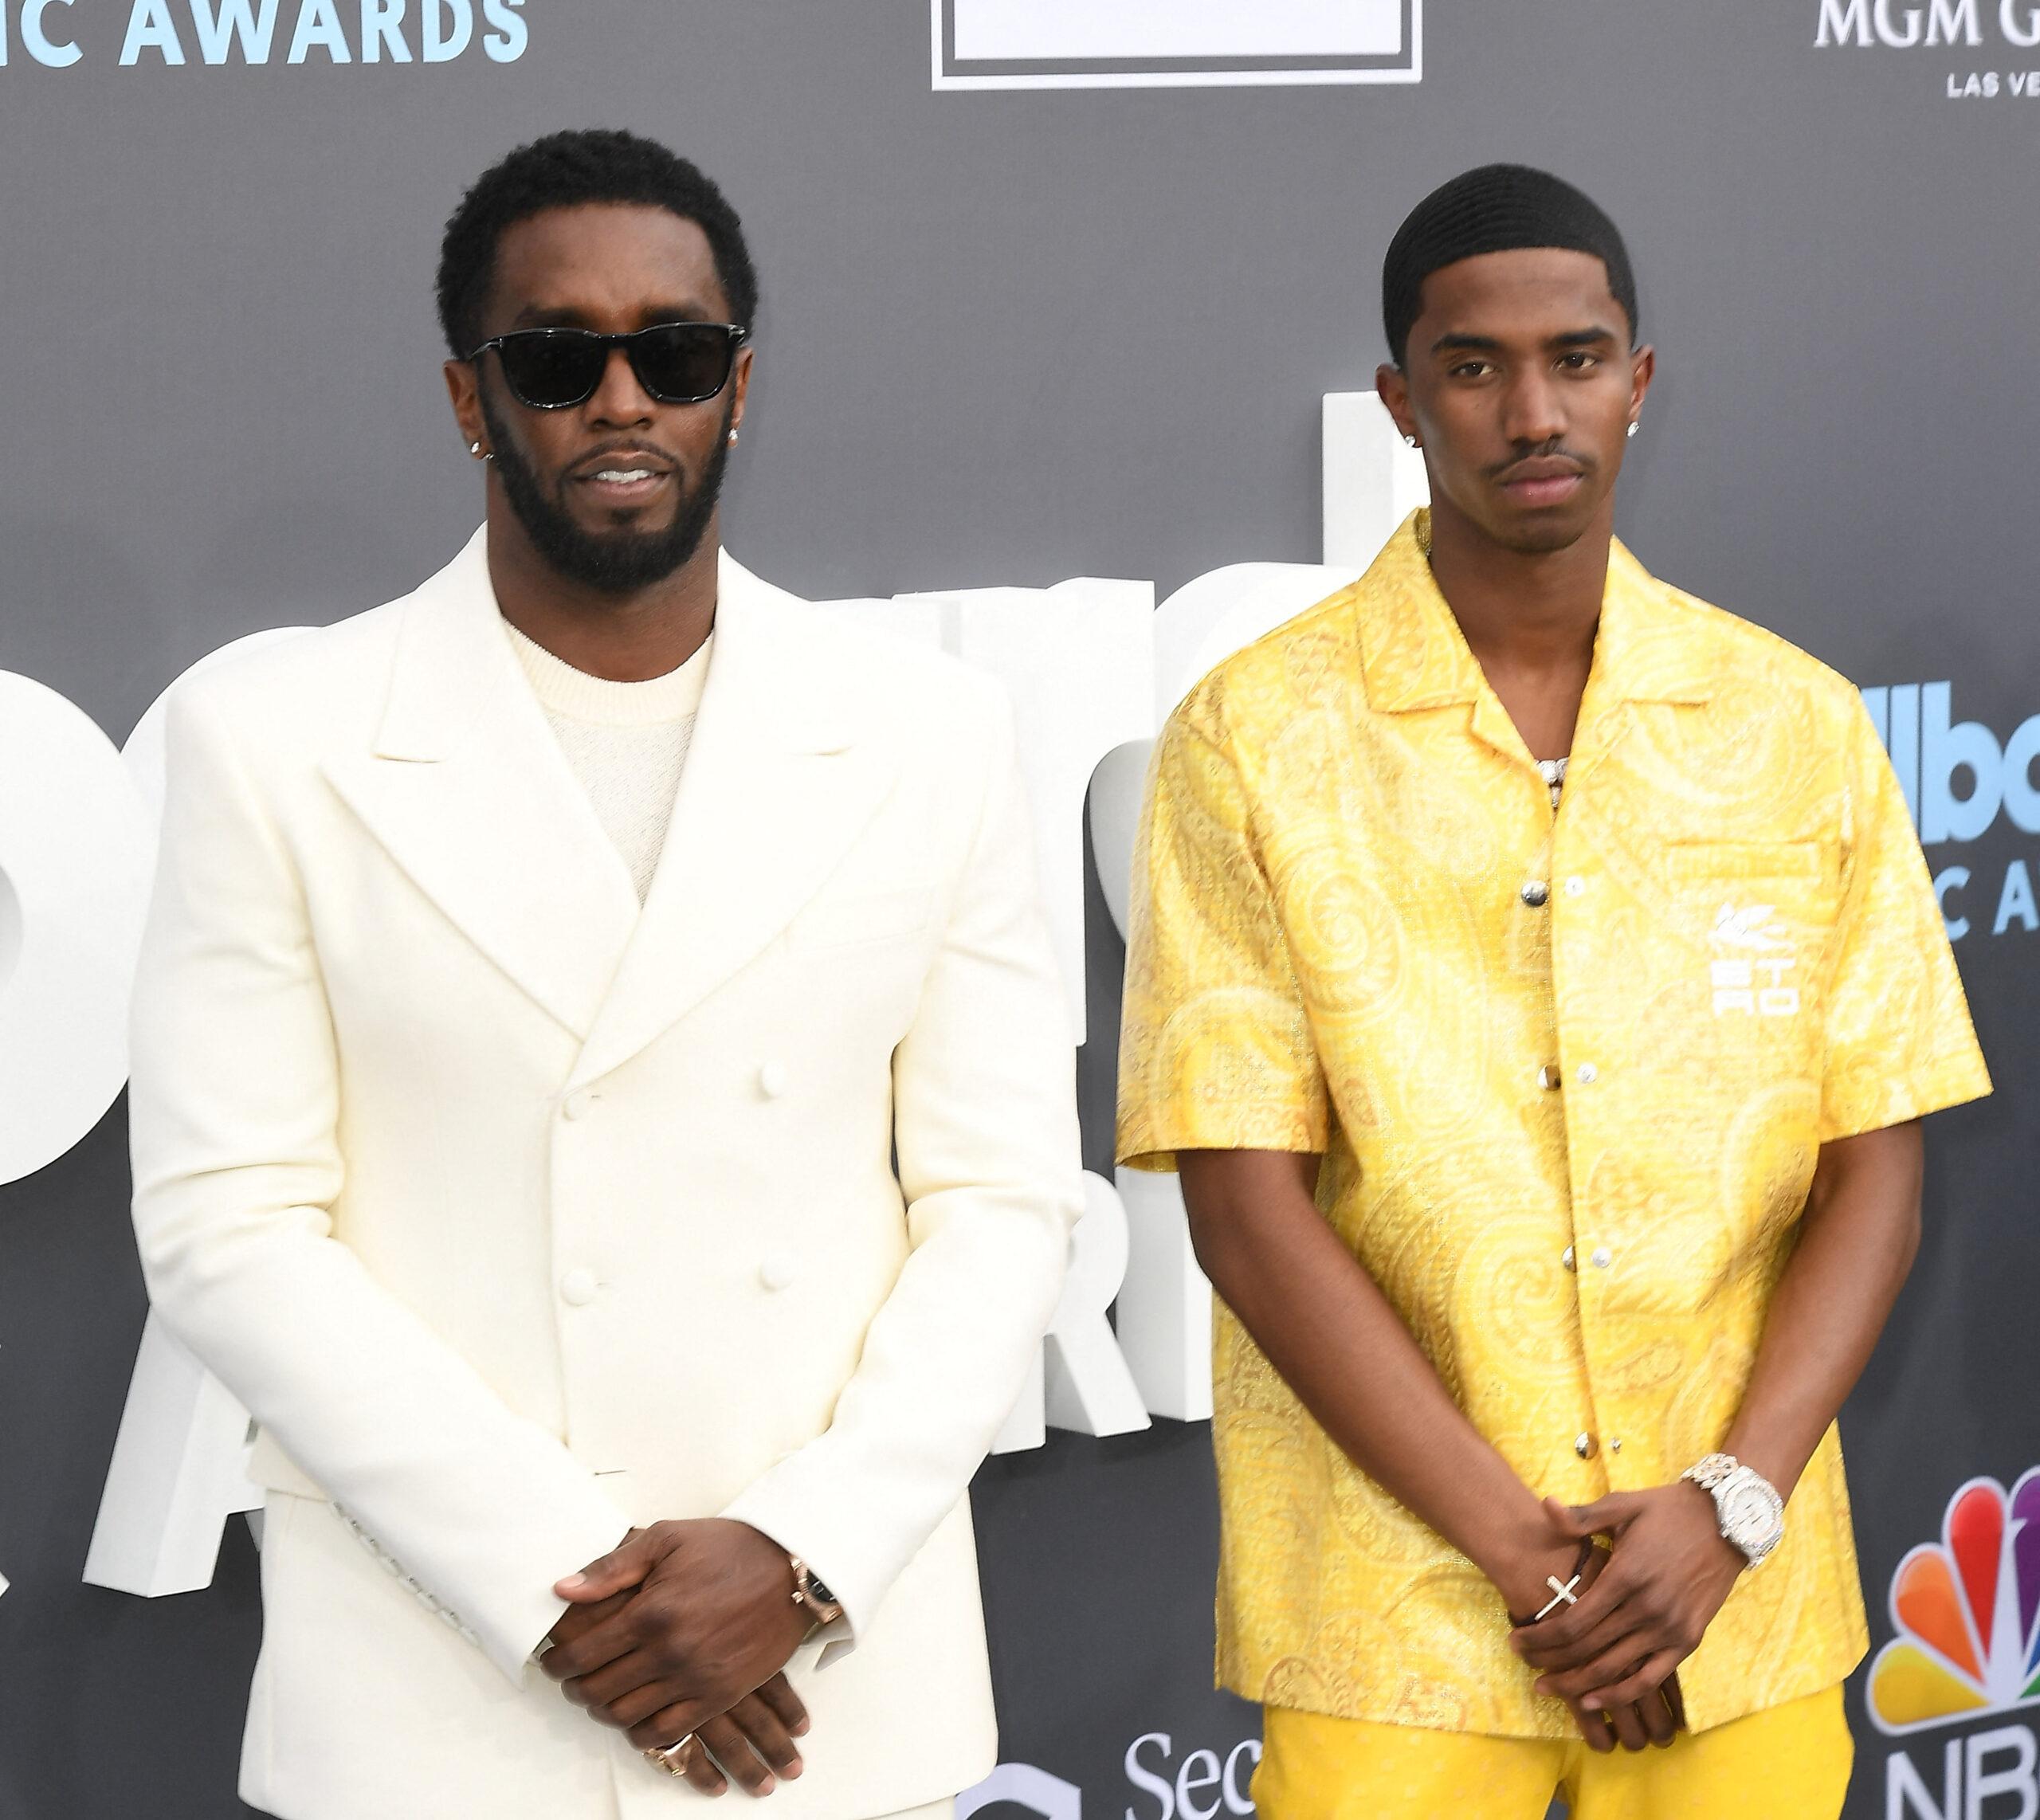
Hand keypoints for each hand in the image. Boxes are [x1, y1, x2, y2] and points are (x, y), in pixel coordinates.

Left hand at [541, 1520, 813, 1778]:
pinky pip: (668, 1731)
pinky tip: (635, 1720)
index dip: (558, 1663)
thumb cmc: (729, 1548)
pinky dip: (642, 1733)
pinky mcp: (720, 1695)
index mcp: (651, 1611)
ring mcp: (696, 1678)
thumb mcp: (667, 1538)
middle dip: (575, 1689)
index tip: (553, 1661)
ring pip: (628, 1716)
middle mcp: (669, 1651)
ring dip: (604, 1711)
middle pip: (599, 1690)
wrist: (792, 1570)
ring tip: (600, 1698)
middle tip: (571, 1681)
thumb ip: (612, 1567)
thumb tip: (563, 1589)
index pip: (583, 1654)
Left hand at [1512, 1488, 1743, 1719]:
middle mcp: (1647, 1609)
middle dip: (1551, 1663)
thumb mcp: (1623, 1506)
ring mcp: (1670, 1629)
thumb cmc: (1667, 1512)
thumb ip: (1582, 1517)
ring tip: (1549, 1688)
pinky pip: (1650, 1679)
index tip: (1515, 1641)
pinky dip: (1620, 1695)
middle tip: (1525, 1665)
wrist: (1725, 1522)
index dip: (1540, 1638)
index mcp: (1626, 1576)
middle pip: (1588, 1651)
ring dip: (1578, 1685)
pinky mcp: (1688, 1641)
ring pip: (1615, 1671)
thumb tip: (1544, 1505)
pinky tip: (1594, 1701)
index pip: (1574, 1622)